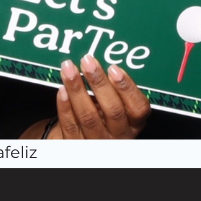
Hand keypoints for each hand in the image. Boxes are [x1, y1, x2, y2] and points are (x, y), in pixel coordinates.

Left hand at [36, 54, 150, 139]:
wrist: (87, 140)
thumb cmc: (107, 114)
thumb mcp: (121, 105)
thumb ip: (119, 89)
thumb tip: (110, 54)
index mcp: (134, 122)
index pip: (138, 108)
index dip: (127, 88)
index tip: (114, 68)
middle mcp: (118, 135)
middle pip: (112, 110)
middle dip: (99, 83)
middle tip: (87, 61)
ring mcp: (97, 142)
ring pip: (88, 117)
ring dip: (77, 90)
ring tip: (69, 68)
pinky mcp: (75, 145)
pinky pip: (70, 126)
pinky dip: (65, 107)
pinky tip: (62, 89)